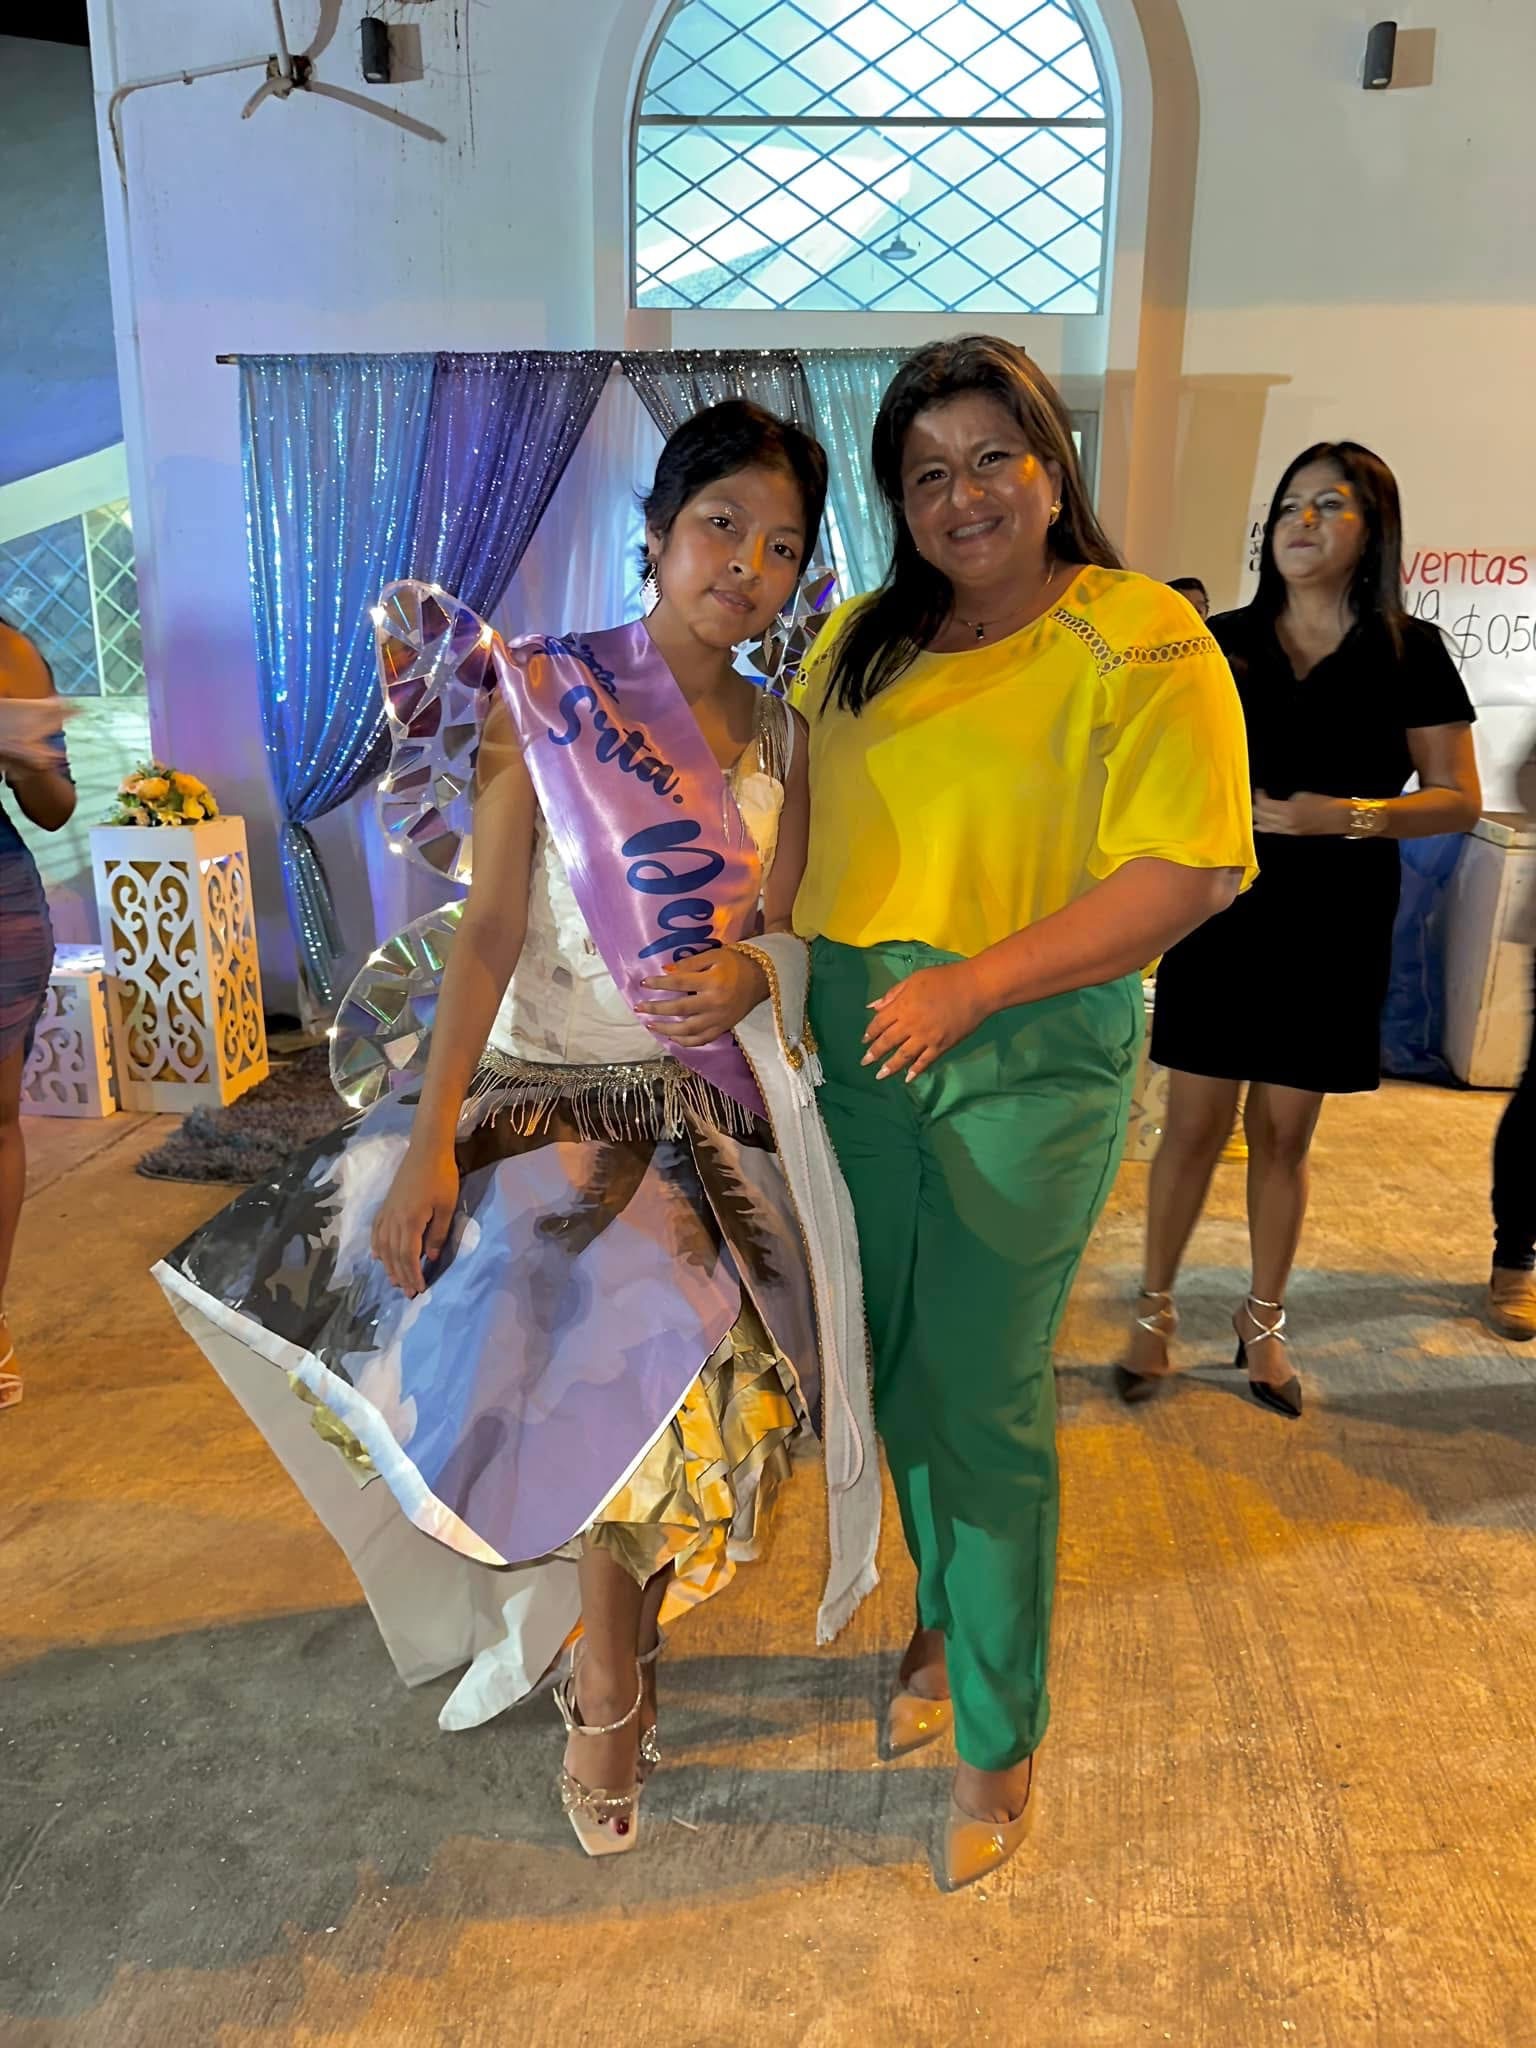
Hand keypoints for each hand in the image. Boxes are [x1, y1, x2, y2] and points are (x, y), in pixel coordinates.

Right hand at [371, 1145, 459, 1296]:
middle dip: (401, 1276)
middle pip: (394, 1255)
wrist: (427, 1150)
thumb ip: (437, 1234)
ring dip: (388, 1266)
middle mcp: (393, 1220)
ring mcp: (387, 1212)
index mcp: (410, 1222)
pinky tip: (377, 1256)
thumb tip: (429, 1258)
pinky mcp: (386, 1205)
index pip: (408, 1256)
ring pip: (383, 1246)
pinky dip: (376, 1246)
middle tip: (408, 1293)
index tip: (419, 1290)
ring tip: (394, 1281)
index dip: (413, 1275)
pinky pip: (377, 1231)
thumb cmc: (442, 1177)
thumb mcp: (446, 1207)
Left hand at [636, 948, 768, 1047]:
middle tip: (639, 1007)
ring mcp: (718, 1019)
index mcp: (712, 982)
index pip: (679, 984)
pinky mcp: (723, 1028)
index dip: (660, 984)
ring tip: (650, 1025)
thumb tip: (666, 971)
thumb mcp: (715, 955)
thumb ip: (690, 963)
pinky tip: (672, 1038)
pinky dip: (686, 1042)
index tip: (644, 983)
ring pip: (688, 1030)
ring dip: (666, 1029)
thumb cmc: (736, 963)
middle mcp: (714, 1003)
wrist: (762, 979)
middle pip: (679, 1009)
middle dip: (656, 1009)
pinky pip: (702, 1040)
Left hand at [862, 962, 987, 1081]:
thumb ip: (893, 994)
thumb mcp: (914, 979)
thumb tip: (873, 1007)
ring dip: (890, 1066)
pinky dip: (916, 1070)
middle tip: (865, 1062)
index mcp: (903, 1005)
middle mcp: (911, 1024)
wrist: (976, 988)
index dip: (870, 1032)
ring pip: (904, 1055)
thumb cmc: (945, 978)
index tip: (864, 1040)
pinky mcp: (942, 1045)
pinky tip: (908, 1077)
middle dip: (874, 1053)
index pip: (880, 1023)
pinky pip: (925, 1061)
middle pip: (888, 1041)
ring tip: (880, 1075)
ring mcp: (927, 1037)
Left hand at [1252, 789, 1350, 836]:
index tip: (1259, 791)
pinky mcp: (1292, 834)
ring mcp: (1288, 830)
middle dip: (1256, 807)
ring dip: (1259, 818)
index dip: (1259, 797)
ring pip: (1267, 826)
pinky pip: (1274, 831)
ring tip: (1254, 811)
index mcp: (1288, 810)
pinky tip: (1259, 826)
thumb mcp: (1301, 796)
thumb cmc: (1322, 803)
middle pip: (1263, 816)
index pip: (1265, 804)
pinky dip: (1265, 827)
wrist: (1336, 817)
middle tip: (1254, 800)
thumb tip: (1277, 805)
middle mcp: (1286, 822)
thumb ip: (1285, 801)